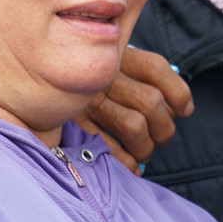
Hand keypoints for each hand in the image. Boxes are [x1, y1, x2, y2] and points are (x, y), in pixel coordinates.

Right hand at [78, 46, 193, 171]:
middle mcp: (102, 76)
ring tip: (145, 151)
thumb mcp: (114, 67)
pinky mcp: (73, 125)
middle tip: (161, 138)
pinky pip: (109, 149)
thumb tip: (183, 109)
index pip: (156, 68)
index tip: (184, 110)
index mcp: (116, 56)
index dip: (178, 92)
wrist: (37, 79)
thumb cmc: (89, 82)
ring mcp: (87, 101)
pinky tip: (131, 165)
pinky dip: (126, 163)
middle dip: (164, 128)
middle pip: (151, 102)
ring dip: (147, 147)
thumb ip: (145, 79)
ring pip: (135, 126)